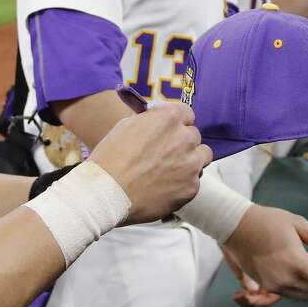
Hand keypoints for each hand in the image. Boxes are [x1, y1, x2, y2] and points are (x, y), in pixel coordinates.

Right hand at [87, 104, 210, 223]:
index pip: (187, 113)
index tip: (170, 131)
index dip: (177, 123)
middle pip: (194, 136)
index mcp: (168, 118)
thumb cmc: (110, 158)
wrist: (106, 192)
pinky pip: (194, 181)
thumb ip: (150, 121)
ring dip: (189, 161)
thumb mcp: (126, 126)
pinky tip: (164, 187)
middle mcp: (185, 138)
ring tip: (169, 171)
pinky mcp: (191, 188)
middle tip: (165, 154)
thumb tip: (158, 122)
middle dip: (182, 143)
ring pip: (201, 157)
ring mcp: (191, 164)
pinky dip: (183, 183)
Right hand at [222, 205, 307, 301]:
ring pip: (306, 296)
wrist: (236, 226)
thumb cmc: (268, 220)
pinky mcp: (266, 285)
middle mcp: (285, 278)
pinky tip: (302, 269)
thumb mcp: (298, 224)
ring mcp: (274, 284)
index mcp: (295, 261)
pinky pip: (292, 294)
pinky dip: (303, 286)